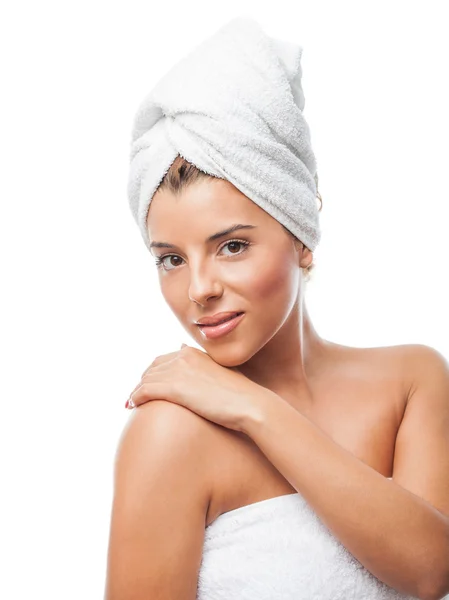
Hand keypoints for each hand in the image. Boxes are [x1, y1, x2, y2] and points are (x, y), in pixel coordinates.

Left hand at [125, 344, 271, 431]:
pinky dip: (135, 397)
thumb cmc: (240, 395)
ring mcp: (178, 371)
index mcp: (194, 352)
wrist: (249, 404)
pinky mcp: (175, 388)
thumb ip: (205, 369)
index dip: (154, 373)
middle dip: (143, 381)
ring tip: (130, 403)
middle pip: (152, 368)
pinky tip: (131, 406)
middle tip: (136, 395)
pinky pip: (145, 390)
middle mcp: (183, 356)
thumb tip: (194, 363)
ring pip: (147, 379)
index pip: (165, 360)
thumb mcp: (221, 375)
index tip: (150, 384)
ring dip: (136, 391)